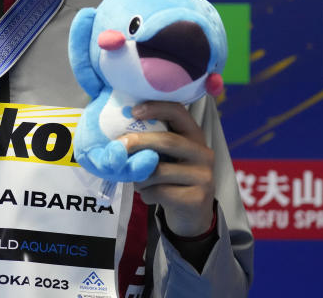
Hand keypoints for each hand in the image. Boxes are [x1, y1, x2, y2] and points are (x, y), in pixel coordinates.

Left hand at [120, 101, 214, 236]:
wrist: (191, 215)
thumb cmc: (172, 179)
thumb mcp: (167, 157)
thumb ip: (152, 145)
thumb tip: (118, 139)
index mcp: (194, 136)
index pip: (179, 112)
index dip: (156, 108)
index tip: (134, 111)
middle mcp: (203, 153)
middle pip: (167, 141)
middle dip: (139, 142)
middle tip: (118, 147)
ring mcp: (204, 176)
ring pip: (160, 171)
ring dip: (139, 177)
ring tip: (137, 182)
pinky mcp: (197, 198)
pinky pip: (160, 192)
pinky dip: (146, 194)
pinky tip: (148, 196)